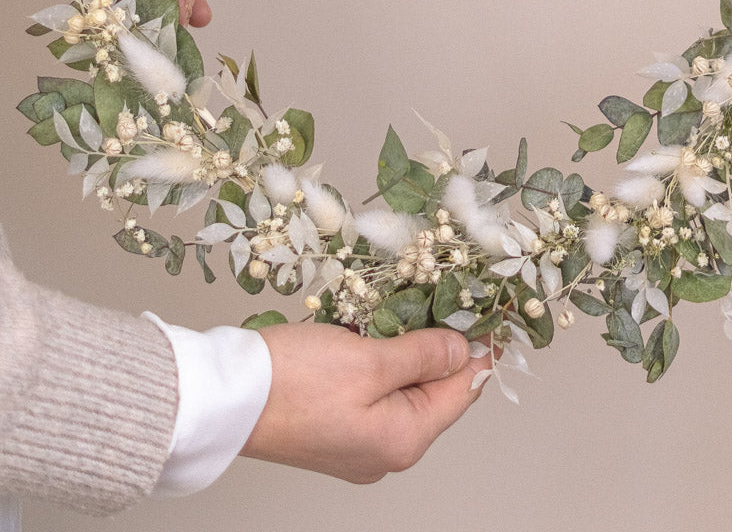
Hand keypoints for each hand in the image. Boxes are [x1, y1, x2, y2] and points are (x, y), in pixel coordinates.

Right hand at [241, 324, 488, 482]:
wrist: (223, 397)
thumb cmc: (292, 381)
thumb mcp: (369, 360)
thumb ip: (422, 356)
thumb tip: (462, 351)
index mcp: (402, 440)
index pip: (461, 392)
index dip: (479, 350)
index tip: (491, 313)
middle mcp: (384, 450)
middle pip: (434, 391)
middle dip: (441, 345)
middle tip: (446, 297)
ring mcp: (358, 440)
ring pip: (404, 386)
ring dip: (408, 347)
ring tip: (411, 307)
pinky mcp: (336, 424)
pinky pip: (375, 389)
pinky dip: (381, 358)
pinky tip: (376, 328)